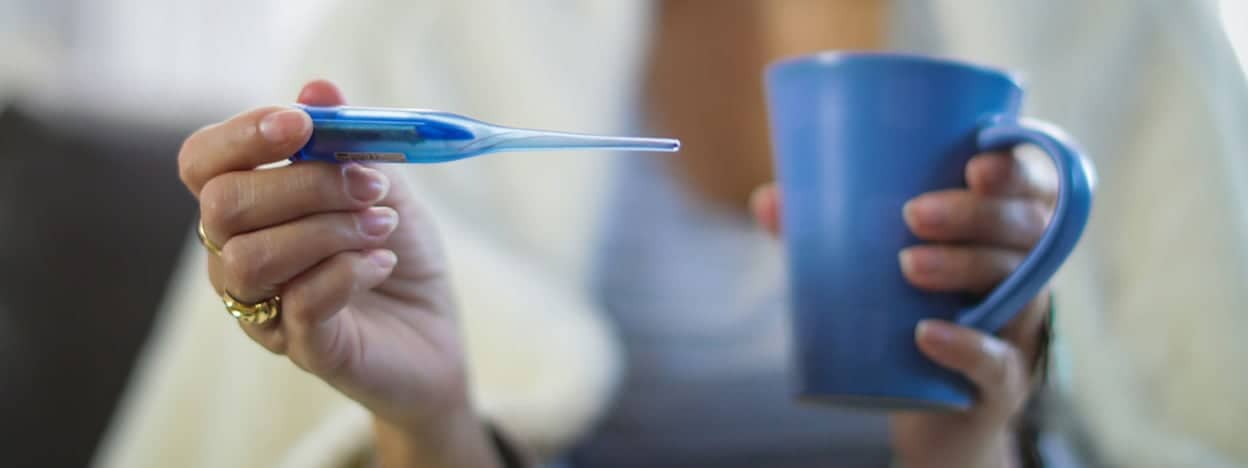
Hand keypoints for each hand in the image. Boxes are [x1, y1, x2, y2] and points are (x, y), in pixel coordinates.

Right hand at [179, 81, 496, 467]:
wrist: (435, 329)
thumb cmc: (393, 247)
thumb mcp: (382, 182)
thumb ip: (348, 140)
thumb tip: (318, 87)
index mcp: (248, 205)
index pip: (202, 162)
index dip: (241, 135)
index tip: (301, 124)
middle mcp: (236, 255)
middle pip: (222, 205)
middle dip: (304, 183)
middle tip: (370, 185)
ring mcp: (262, 308)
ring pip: (250, 257)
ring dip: (327, 229)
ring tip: (382, 226)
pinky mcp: (301, 349)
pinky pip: (299, 304)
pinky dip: (347, 271)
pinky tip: (382, 263)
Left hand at [751, 151, 1055, 467]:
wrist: (926, 407)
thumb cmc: (905, 313)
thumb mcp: (873, 269)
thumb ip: (827, 233)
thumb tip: (768, 200)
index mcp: (1005, 232)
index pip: (1033, 187)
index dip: (1017, 170)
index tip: (975, 164)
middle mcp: (1027, 274)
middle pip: (1028, 230)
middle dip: (975, 215)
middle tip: (913, 214)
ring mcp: (1021, 329)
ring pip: (1020, 288)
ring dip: (964, 268)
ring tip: (908, 265)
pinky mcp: (1003, 383)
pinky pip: (999, 364)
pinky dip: (967, 347)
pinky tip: (928, 335)